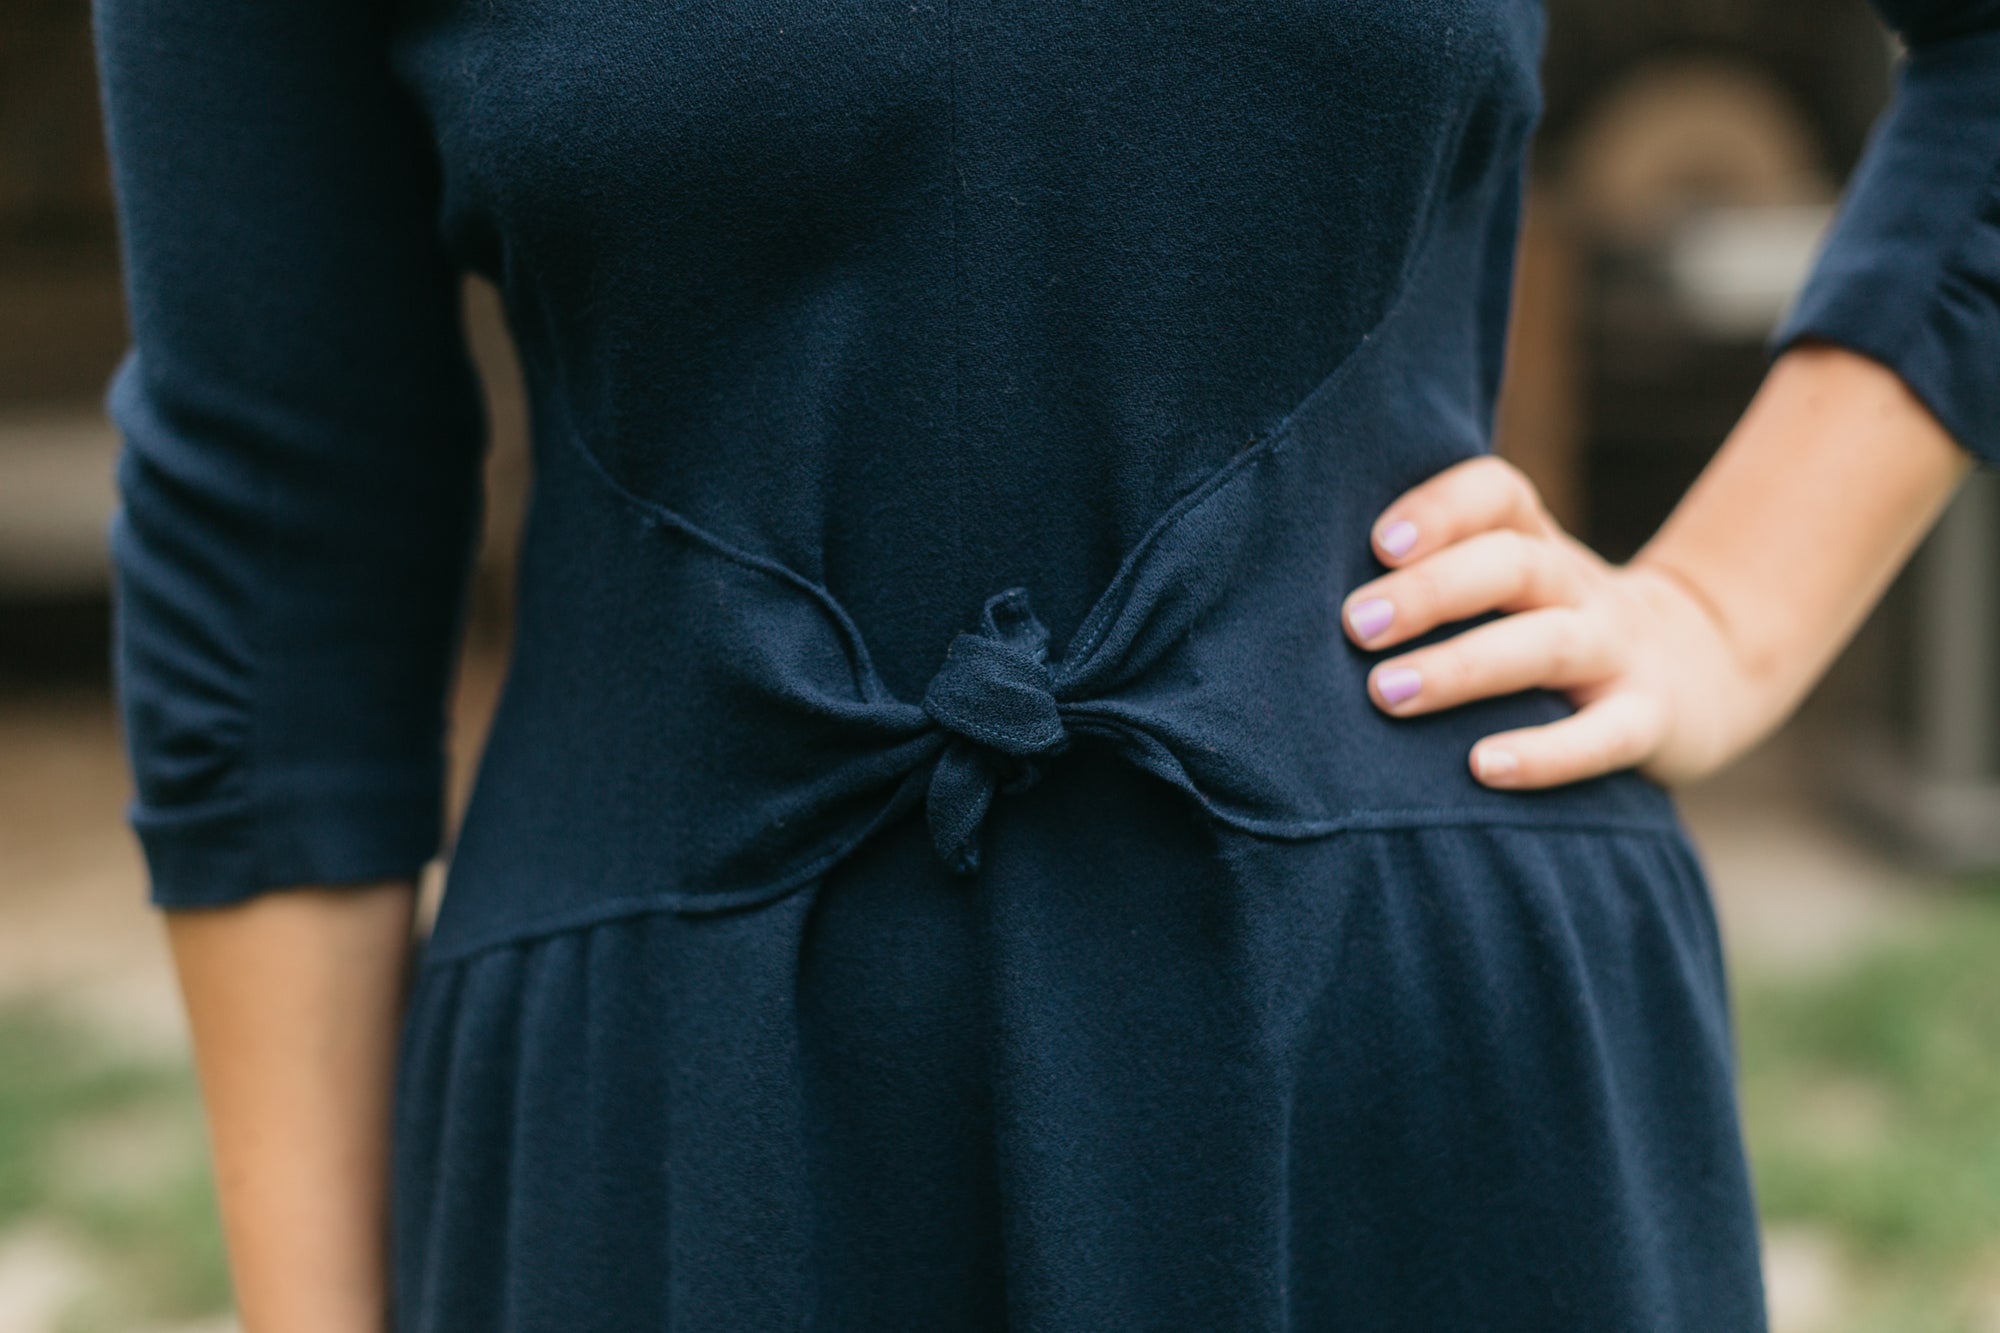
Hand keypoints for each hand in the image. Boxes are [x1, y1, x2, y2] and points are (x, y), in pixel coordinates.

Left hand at [1339, 455, 1754, 790]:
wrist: (1694, 668)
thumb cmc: (1542, 625)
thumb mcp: (1503, 583)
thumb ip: (1427, 576)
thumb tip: (1294, 596)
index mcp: (1532, 541)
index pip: (1496, 494)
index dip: (1440, 509)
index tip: (1376, 544)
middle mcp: (1575, 585)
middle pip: (1512, 565)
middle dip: (1431, 592)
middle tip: (1354, 626)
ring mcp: (1617, 649)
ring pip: (1546, 644)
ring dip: (1463, 667)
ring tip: (1385, 694)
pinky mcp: (1648, 717)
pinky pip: (1605, 735)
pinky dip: (1546, 754)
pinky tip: (1481, 767)